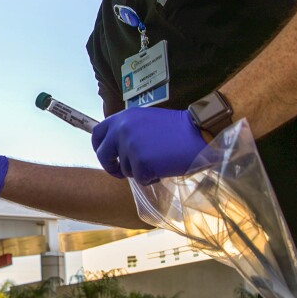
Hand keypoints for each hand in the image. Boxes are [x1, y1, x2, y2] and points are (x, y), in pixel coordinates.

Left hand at [91, 108, 207, 184]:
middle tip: (120, 172)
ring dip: (138, 171)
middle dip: (110, 166)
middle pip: (103, 155)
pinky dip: (151, 178)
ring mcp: (130, 146)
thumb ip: (128, 130)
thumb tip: (115, 146)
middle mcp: (122, 130)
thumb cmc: (176, 129)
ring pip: (125, 169)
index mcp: (123, 118)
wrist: (198, 132)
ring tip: (158, 161)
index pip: (98, 133)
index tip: (106, 156)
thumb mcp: (145, 121)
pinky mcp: (141, 162)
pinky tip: (163, 168)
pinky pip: (140, 179)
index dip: (99, 147)